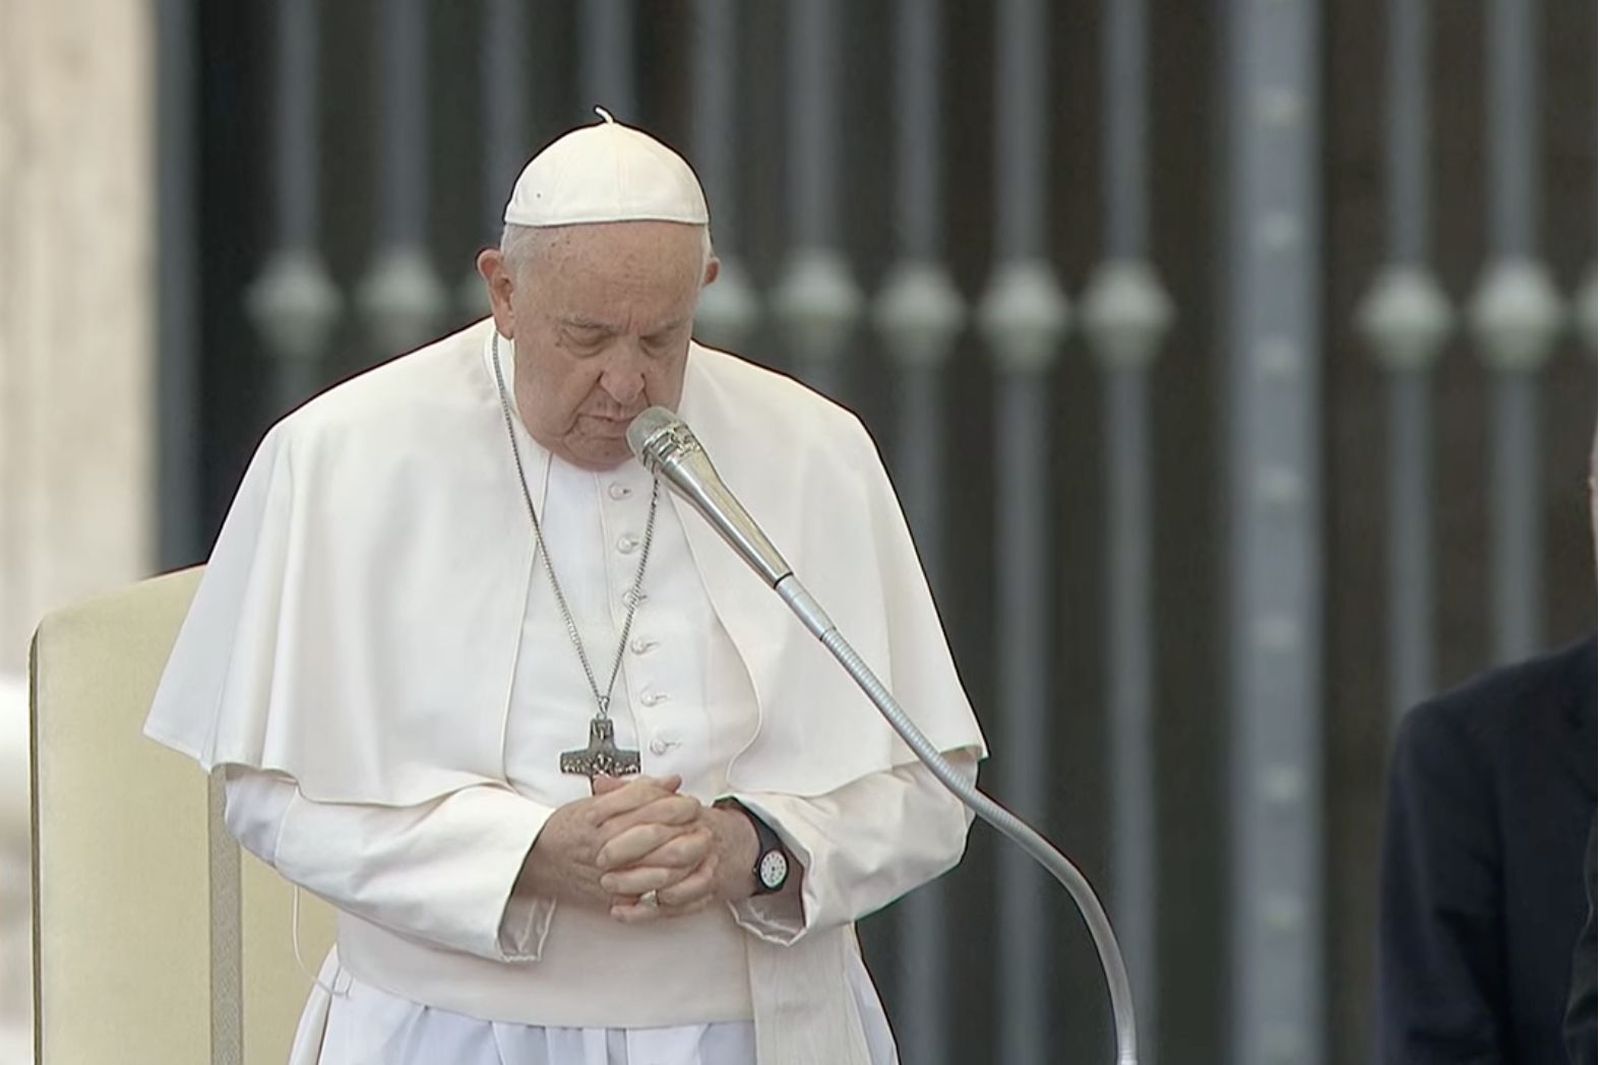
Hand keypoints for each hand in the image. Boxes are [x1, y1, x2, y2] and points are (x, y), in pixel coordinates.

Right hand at [515, 775, 699, 909]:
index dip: (673, 800)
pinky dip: (672, 882)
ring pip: (658, 864)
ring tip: (699, 844)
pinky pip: (650, 891)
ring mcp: (610, 873)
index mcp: (601, 818)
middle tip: (698, 819)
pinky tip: (685, 872)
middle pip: (657, 832)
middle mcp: (606, 845)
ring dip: (685, 854)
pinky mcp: (614, 895)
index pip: (646, 803)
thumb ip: (636, 790)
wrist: (538, 860)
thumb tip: (670, 782)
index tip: (687, 799)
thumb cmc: (566, 830)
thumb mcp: (596, 800)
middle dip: (684, 825)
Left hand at [599, 796, 760, 923]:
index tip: (593, 821)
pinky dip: (648, 910)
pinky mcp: (704, 892)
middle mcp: (698, 836)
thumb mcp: (662, 800)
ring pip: (672, 879)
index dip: (620, 813)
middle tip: (601, 859)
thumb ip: (631, 791)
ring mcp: (704, 865)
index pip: (654, 806)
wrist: (733, 844)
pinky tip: (626, 909)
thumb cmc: (690, 824)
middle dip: (629, 852)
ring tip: (610, 886)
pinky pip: (677, 907)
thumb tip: (601, 783)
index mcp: (687, 810)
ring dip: (637, 884)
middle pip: (665, 844)